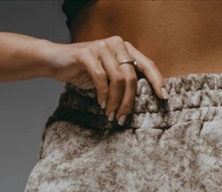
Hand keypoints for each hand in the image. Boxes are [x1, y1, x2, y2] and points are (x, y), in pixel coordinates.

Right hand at [44, 36, 165, 124]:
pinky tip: (100, 104)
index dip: (157, 81)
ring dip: (114, 102)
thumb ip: (125, 80)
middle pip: (131, 78)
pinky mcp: (87, 53)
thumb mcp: (109, 75)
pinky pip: (101, 78)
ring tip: (110, 114)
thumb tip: (144, 102)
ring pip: (117, 80)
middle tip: (121, 118)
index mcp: (125, 48)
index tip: (164, 97)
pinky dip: (102, 95)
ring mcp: (101, 46)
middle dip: (128, 102)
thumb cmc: (86, 71)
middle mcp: (116, 44)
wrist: (57, 61)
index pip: (147, 64)